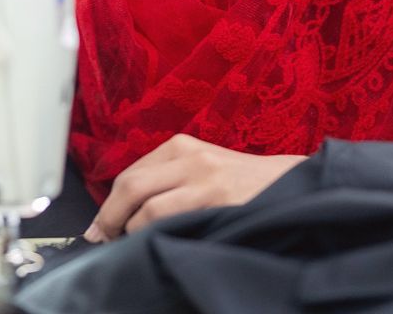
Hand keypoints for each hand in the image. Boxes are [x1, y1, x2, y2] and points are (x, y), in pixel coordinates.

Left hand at [83, 134, 305, 241]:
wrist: (292, 185)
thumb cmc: (244, 184)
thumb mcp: (202, 169)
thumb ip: (167, 181)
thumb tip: (122, 212)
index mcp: (181, 146)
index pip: (128, 175)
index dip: (109, 206)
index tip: (100, 228)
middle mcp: (189, 156)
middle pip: (129, 186)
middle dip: (109, 218)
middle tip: (103, 241)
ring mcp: (203, 177)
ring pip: (145, 207)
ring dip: (130, 232)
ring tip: (131, 247)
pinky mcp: (216, 199)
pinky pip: (168, 220)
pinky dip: (153, 235)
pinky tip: (155, 245)